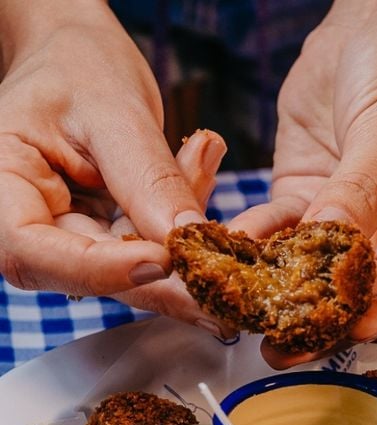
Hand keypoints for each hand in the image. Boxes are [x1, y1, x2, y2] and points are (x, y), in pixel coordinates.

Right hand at [0, 2, 230, 334]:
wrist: (78, 55)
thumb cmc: (78, 65)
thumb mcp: (113, 110)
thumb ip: (147, 178)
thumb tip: (187, 239)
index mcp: (2, 184)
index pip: (34, 252)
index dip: (100, 269)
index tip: (163, 260)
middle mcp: (28, 222)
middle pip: (86, 276)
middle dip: (161, 282)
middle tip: (220, 279)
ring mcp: (65, 235)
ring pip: (127, 272)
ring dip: (183, 254)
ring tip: (218, 208)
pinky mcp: (101, 238)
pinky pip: (147, 250)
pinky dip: (182, 231)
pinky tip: (203, 183)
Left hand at [230, 0, 376, 367]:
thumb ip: (358, 200)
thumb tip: (325, 257)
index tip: (356, 323)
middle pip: (370, 305)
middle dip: (326, 324)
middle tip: (287, 343)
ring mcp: (356, 231)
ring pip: (321, 281)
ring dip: (283, 296)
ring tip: (247, 311)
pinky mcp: (311, 210)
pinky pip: (283, 238)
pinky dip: (258, 246)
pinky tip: (233, 250)